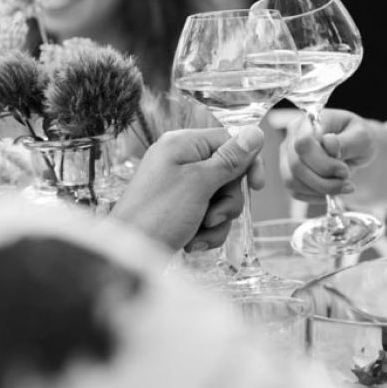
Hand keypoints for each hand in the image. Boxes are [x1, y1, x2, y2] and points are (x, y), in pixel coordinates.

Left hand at [111, 126, 264, 250]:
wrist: (129, 255)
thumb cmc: (158, 214)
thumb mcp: (199, 183)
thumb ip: (230, 159)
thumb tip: (256, 132)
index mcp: (183, 144)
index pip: (229, 140)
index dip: (247, 162)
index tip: (257, 186)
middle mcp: (180, 159)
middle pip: (228, 172)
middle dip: (226, 200)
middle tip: (212, 215)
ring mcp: (179, 184)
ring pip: (221, 197)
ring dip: (217, 220)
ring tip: (198, 232)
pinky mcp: (179, 207)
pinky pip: (208, 213)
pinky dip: (206, 230)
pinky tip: (191, 242)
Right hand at [280, 109, 375, 202]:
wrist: (355, 148)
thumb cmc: (357, 138)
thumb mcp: (362, 137)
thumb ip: (346, 141)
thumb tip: (328, 143)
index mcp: (308, 122)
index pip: (303, 143)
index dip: (323, 162)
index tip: (344, 170)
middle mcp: (291, 137)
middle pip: (296, 165)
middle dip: (324, 180)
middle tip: (347, 180)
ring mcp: (287, 156)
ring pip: (292, 181)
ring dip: (321, 189)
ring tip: (343, 186)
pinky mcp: (289, 174)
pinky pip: (296, 191)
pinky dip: (316, 196)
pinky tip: (332, 189)